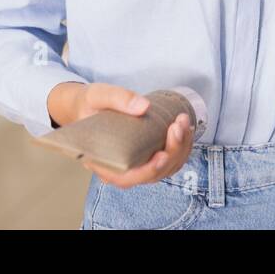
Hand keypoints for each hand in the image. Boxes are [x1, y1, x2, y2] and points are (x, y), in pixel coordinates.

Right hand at [49, 81, 195, 188]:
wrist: (89, 107)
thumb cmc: (90, 105)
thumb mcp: (97, 96)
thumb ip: (118, 98)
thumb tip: (144, 106)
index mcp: (103, 161)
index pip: (127, 178)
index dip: (147, 171)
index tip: (163, 155)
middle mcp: (121, 169)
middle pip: (153, 175)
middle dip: (172, 152)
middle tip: (178, 125)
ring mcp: (136, 164)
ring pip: (165, 169)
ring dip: (181, 148)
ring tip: (183, 121)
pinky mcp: (147, 156)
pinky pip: (169, 160)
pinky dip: (181, 147)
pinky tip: (185, 128)